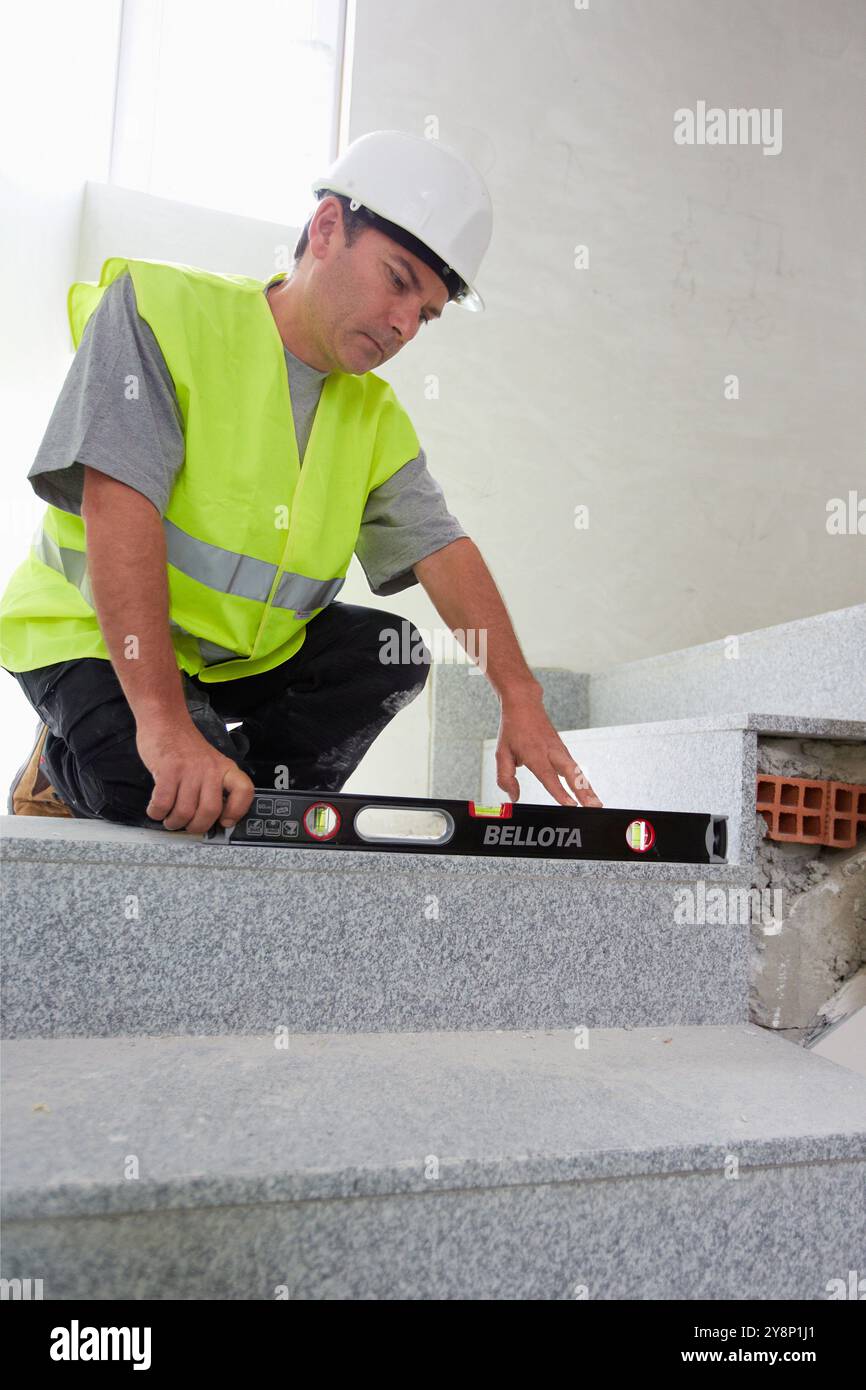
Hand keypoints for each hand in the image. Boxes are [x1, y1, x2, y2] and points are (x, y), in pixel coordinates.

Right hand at [136, 719, 254, 833]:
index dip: (237, 811)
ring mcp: (189, 769)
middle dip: (195, 827)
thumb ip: (213, 786)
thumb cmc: (185, 747)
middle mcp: (210, 769)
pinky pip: (163, 803)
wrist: (166, 721)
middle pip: (210, 811)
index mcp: (225, 768)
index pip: (244, 790)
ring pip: (184, 812)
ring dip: (173, 822)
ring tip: (169, 818)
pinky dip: (157, 812)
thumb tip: (211, 818)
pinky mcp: (168, 770)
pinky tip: (156, 809)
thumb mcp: (210, 762)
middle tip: (186, 825)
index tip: (225, 821)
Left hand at [495, 689, 602, 807]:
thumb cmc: (513, 729)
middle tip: (593, 806)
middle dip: (583, 791)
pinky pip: (576, 768)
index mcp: (535, 754)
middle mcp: (552, 752)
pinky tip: (590, 794)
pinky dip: (584, 781)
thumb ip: (506, 777)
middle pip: (571, 774)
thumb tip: (513, 797)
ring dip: (588, 788)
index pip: (549, 776)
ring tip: (597, 804)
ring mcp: (561, 751)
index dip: (560, 791)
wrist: (524, 704)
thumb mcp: (502, 753)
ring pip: (577, 771)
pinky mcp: (564, 751)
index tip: (570, 804)